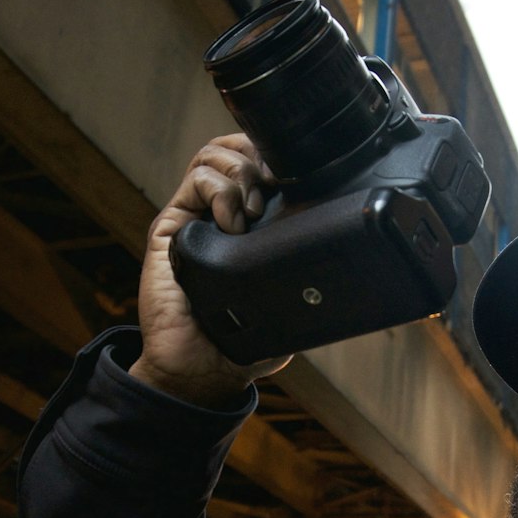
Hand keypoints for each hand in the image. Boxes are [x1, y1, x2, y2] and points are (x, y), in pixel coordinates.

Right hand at [129, 135, 290, 407]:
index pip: (260, 165)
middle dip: (259, 154)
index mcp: (250, 226)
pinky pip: (195, 181)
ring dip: (241, 171)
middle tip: (277, 186)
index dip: (277, 156)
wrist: (201, 368)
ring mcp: (194, 217)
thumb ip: (307, 282)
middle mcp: (219, 213)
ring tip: (253, 210)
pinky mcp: (171, 227)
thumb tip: (346, 269)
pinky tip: (233, 222)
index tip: (299, 175)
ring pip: (214, 155)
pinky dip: (219, 189)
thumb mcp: (289, 305)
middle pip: (236, 148)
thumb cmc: (242, 342)